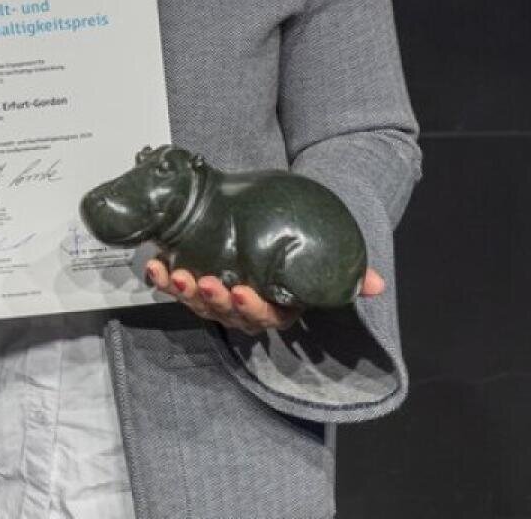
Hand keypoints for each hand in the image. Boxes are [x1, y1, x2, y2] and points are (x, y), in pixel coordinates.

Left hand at [144, 260, 386, 334]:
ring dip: (185, 292)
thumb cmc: (299, 238)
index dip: (252, 309)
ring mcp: (216, 292)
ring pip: (199, 303)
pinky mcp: (192, 277)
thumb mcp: (325, 250)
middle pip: (228, 314)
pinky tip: (154, 265)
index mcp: (277, 303)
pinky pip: (173, 286)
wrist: (272, 213)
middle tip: (207, 281)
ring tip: (176, 275)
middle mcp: (245, 303)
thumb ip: (350, 269)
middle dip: (214, 301)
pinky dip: (159, 279)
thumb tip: (376, 284)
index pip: (267, 317)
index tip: (241, 292)